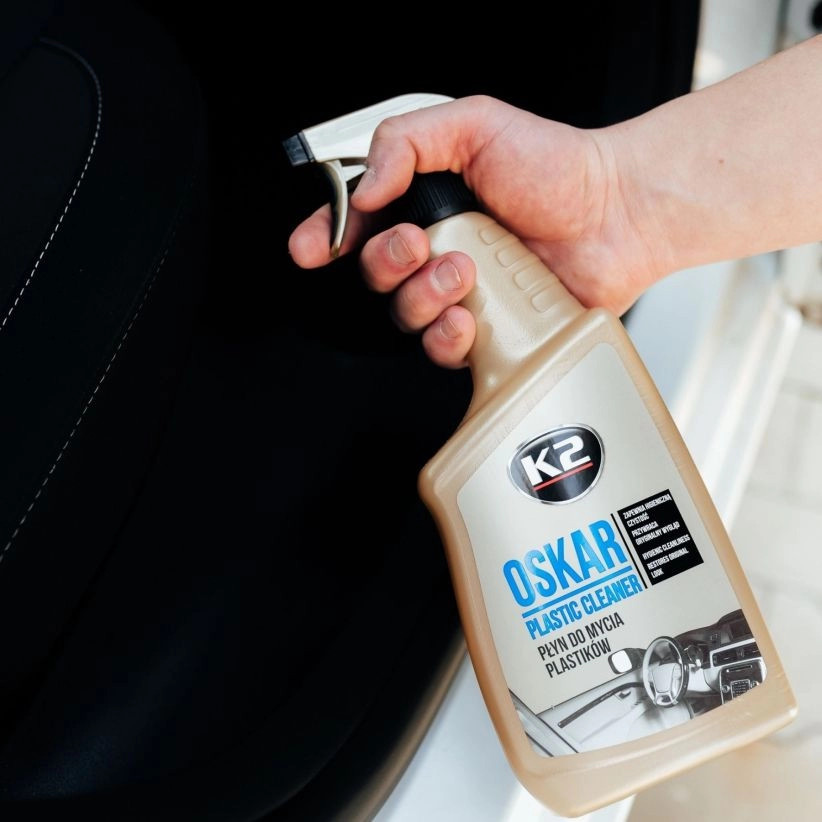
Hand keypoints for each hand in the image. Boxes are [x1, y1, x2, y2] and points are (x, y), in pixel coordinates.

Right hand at [288, 96, 666, 366]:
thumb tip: (364, 191)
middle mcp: (436, 250)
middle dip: (387, 263)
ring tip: (465, 271)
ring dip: (423, 296)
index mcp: (425, 202)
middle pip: (374, 275)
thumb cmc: (557, 167)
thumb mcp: (476, 126)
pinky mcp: (486, 332)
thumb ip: (407, 142)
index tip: (311, 248)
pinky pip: (443, 349)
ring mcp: (460, 294)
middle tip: (421, 243)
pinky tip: (467, 318)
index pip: (358, 223)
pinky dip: (446, 338)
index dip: (325, 237)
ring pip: (405, 315)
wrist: (618, 215)